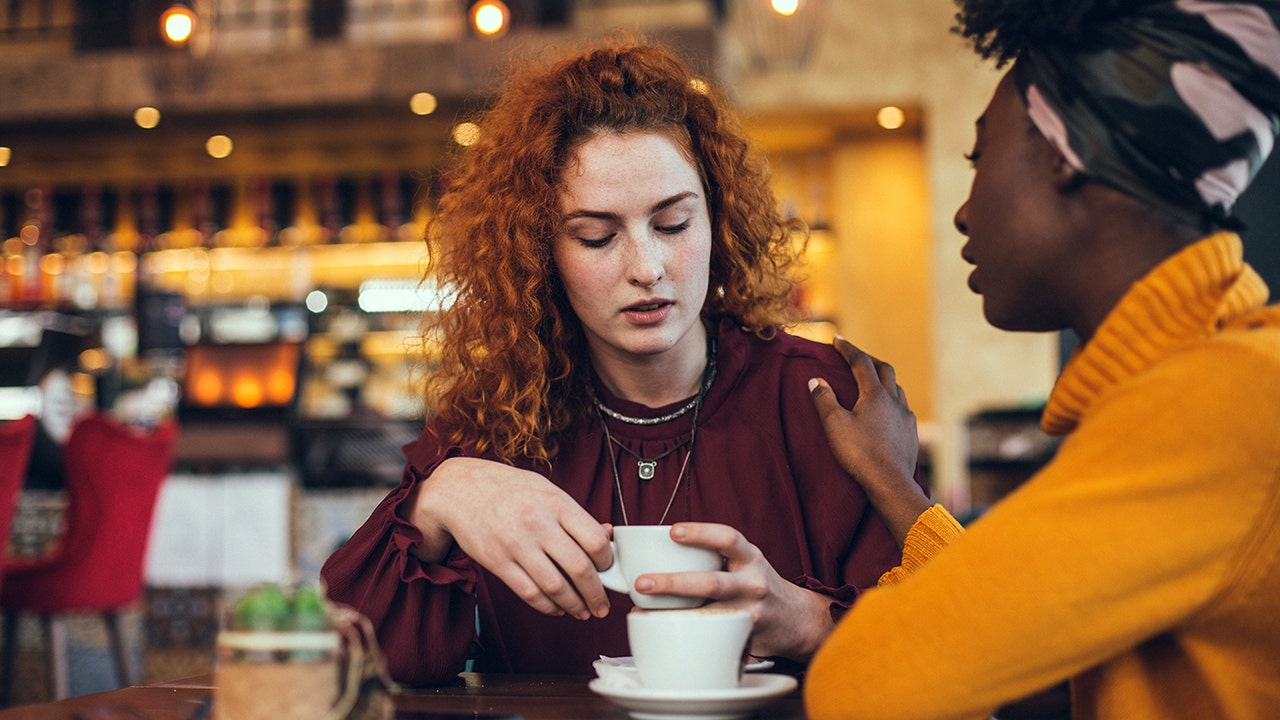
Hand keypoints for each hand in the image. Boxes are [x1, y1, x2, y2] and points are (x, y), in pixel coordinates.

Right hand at [408, 456, 612, 619]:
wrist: (459, 490)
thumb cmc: (509, 489)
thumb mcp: (546, 491)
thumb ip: (575, 515)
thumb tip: (607, 537)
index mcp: (556, 503)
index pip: (594, 539)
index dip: (607, 561)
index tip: (608, 569)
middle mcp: (538, 523)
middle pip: (579, 568)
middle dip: (596, 594)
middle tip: (602, 605)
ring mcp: (516, 544)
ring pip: (556, 587)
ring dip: (574, 606)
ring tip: (583, 612)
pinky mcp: (497, 562)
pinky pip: (529, 593)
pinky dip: (548, 607)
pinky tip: (557, 608)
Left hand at [632, 522, 833, 661]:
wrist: (794, 619)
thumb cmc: (756, 584)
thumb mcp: (744, 561)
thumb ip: (714, 556)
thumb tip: (660, 550)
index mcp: (750, 557)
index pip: (728, 538)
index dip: (700, 533)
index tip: (672, 532)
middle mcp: (752, 583)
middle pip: (712, 583)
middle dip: (673, 583)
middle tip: (642, 582)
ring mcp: (749, 612)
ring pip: (708, 615)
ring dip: (672, 614)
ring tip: (643, 612)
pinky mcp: (743, 636)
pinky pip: (711, 634)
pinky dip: (683, 631)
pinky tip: (661, 629)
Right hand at [808, 336, 928, 547]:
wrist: (890, 483)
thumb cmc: (860, 453)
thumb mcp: (834, 425)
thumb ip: (824, 400)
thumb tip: (816, 380)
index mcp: (875, 394)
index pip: (861, 362)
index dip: (848, 349)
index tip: (837, 339)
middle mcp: (894, 400)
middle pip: (884, 369)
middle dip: (868, 359)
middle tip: (855, 357)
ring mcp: (906, 417)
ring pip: (897, 388)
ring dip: (884, 379)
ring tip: (872, 382)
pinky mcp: (911, 433)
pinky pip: (903, 407)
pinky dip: (892, 400)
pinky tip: (887, 411)